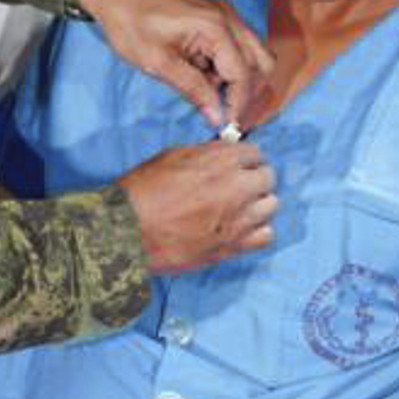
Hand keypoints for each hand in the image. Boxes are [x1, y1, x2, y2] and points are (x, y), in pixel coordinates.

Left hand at [77, 0, 271, 128]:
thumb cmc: (129, 22)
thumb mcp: (158, 62)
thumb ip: (192, 89)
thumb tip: (217, 117)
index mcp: (215, 26)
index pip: (243, 74)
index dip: (238, 105)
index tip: (228, 128)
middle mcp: (228, 16)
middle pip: (261, 62)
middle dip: (246, 92)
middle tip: (225, 114)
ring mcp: (224, 12)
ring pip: (253, 53)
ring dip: (238, 78)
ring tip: (206, 92)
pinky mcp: (215, 14)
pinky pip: (236, 44)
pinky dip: (227, 65)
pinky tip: (201, 75)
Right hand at [117, 137, 276, 275]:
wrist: (127, 230)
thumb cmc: (142, 191)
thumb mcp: (172, 156)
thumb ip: (205, 154)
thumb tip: (222, 155)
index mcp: (221, 160)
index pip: (255, 153)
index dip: (246, 159)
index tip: (239, 165)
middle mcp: (237, 186)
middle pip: (268, 177)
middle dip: (255, 179)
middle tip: (240, 186)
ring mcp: (238, 218)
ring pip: (271, 206)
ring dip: (258, 204)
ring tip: (240, 209)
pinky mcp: (233, 245)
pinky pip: (266, 236)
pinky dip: (258, 231)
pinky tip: (241, 229)